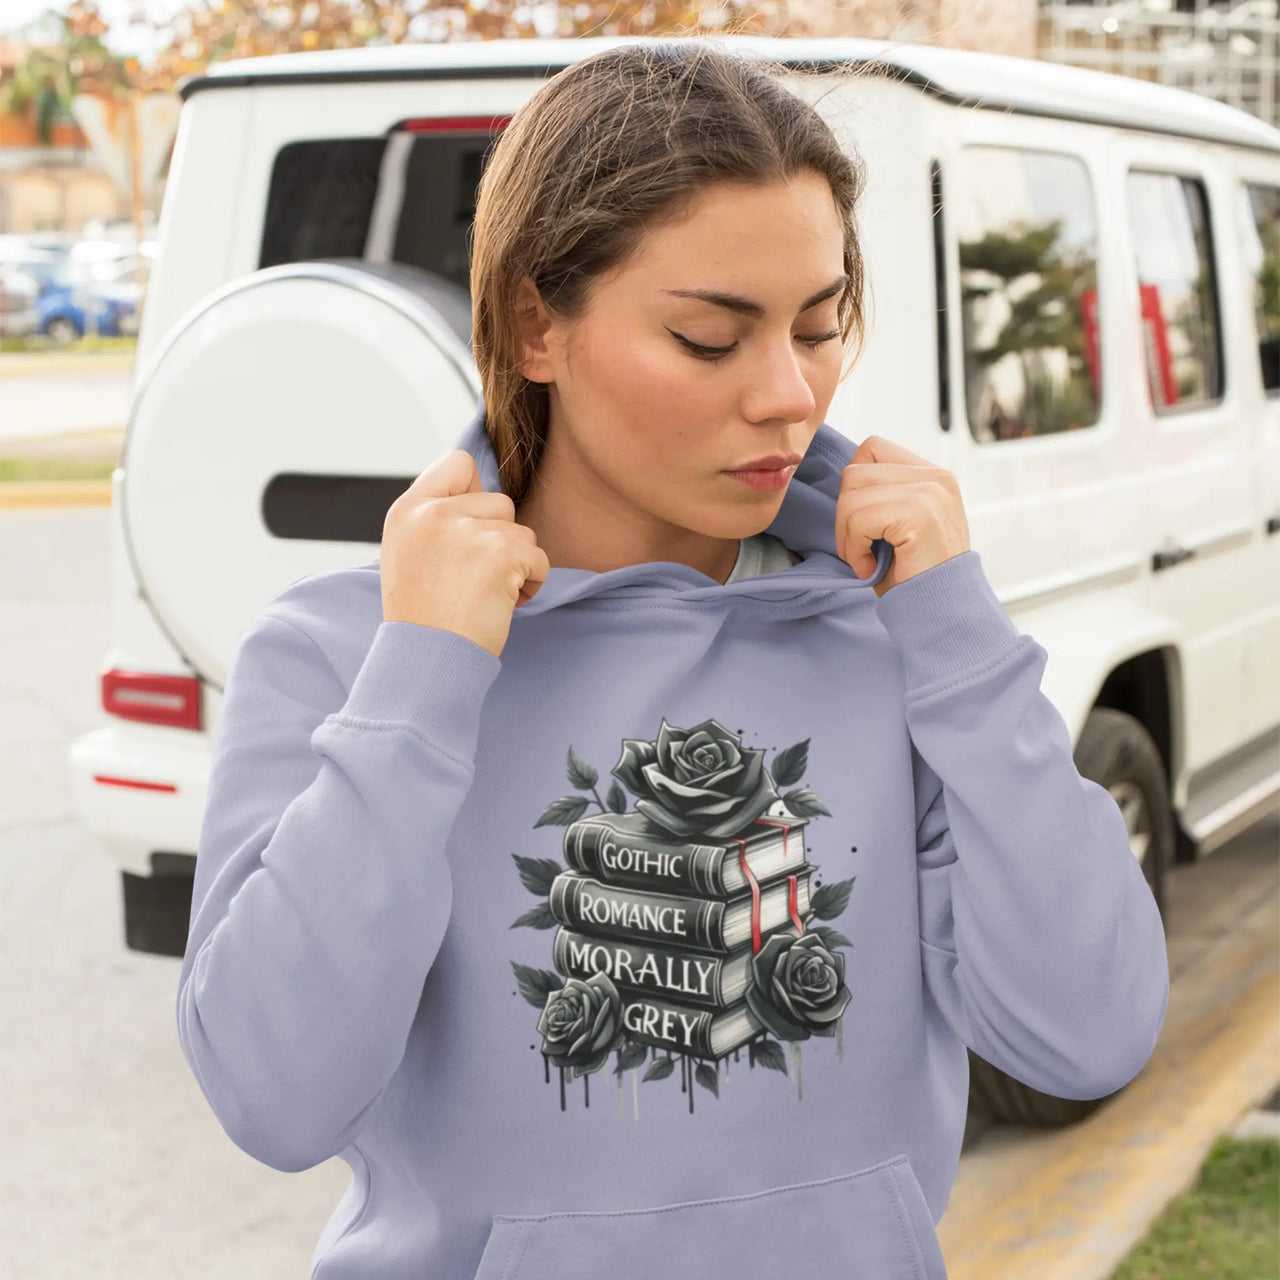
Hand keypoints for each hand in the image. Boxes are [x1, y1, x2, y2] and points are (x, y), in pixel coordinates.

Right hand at [381, 450, 550, 658]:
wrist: (428, 660)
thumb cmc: (425, 617)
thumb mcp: (410, 554)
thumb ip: (437, 519)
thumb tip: (482, 492)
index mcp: (408, 511)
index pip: (457, 463)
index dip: (475, 492)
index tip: (472, 529)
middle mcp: (434, 513)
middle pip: (500, 502)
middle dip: (500, 539)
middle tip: (477, 577)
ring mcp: (466, 530)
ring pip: (523, 532)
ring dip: (517, 565)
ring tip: (487, 594)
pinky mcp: (499, 553)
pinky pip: (538, 558)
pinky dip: (531, 584)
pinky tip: (504, 604)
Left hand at [834, 435, 970, 598]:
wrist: (944, 613)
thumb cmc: (916, 576)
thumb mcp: (898, 525)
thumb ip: (881, 496)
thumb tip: (844, 482)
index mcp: (932, 476)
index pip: (872, 449)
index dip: (855, 486)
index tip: (864, 524)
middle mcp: (935, 477)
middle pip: (854, 472)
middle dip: (845, 515)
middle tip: (861, 549)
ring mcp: (930, 492)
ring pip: (850, 496)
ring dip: (847, 536)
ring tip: (867, 559)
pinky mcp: (919, 512)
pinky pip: (858, 519)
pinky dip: (854, 549)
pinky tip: (871, 567)